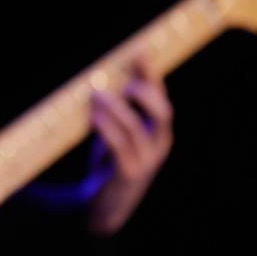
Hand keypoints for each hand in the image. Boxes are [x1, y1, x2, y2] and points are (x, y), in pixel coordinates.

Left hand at [87, 60, 174, 234]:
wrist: (101, 205)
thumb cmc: (110, 161)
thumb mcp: (119, 130)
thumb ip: (119, 106)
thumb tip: (111, 74)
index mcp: (158, 131)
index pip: (160, 97)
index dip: (151, 75)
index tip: (139, 51)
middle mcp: (158, 145)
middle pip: (162, 112)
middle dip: (143, 92)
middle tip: (121, 82)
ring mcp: (146, 161)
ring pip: (136, 128)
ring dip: (115, 108)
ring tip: (96, 95)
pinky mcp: (128, 174)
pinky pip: (120, 148)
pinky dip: (107, 129)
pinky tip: (94, 117)